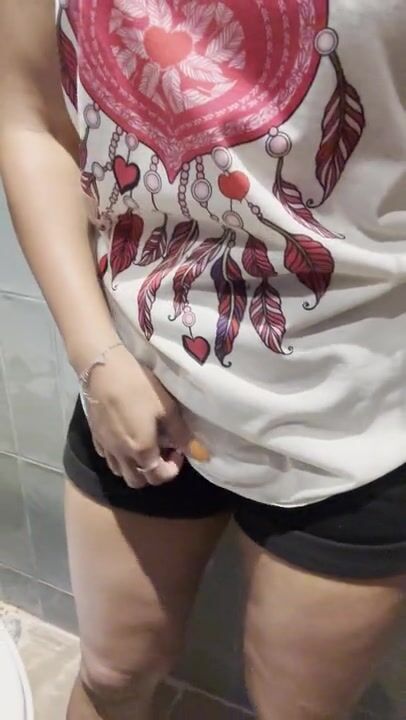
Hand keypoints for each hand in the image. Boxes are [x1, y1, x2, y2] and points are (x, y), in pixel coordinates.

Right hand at [84, 345, 191, 487]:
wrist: (103, 368)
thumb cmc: (139, 386)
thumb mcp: (167, 408)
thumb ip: (181, 435)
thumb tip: (200, 454)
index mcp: (142, 450)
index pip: (158, 476)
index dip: (173, 469)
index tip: (178, 450)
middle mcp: (121, 455)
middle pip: (137, 481)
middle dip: (152, 473)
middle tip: (162, 451)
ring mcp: (105, 447)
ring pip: (120, 472)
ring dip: (134, 467)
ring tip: (144, 445)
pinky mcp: (94, 436)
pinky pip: (107, 456)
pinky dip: (119, 456)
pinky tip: (126, 437)